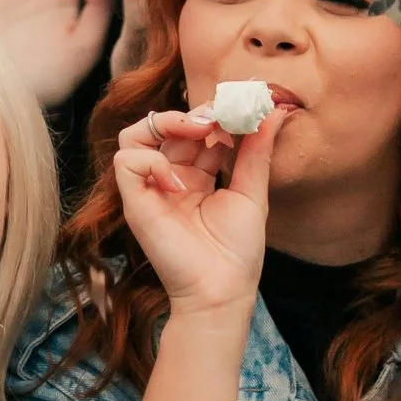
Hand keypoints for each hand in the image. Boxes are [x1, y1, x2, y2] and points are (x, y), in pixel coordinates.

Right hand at [110, 106, 281, 320]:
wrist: (221, 290)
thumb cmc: (236, 252)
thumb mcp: (252, 192)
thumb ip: (256, 152)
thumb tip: (274, 112)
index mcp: (196, 177)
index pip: (195, 131)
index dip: (214, 116)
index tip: (241, 110)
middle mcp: (170, 179)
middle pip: (166, 126)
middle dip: (194, 113)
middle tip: (221, 116)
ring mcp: (150, 189)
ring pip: (135, 135)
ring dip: (166, 123)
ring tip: (199, 130)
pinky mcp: (135, 203)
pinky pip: (127, 162)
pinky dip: (151, 161)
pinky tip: (180, 182)